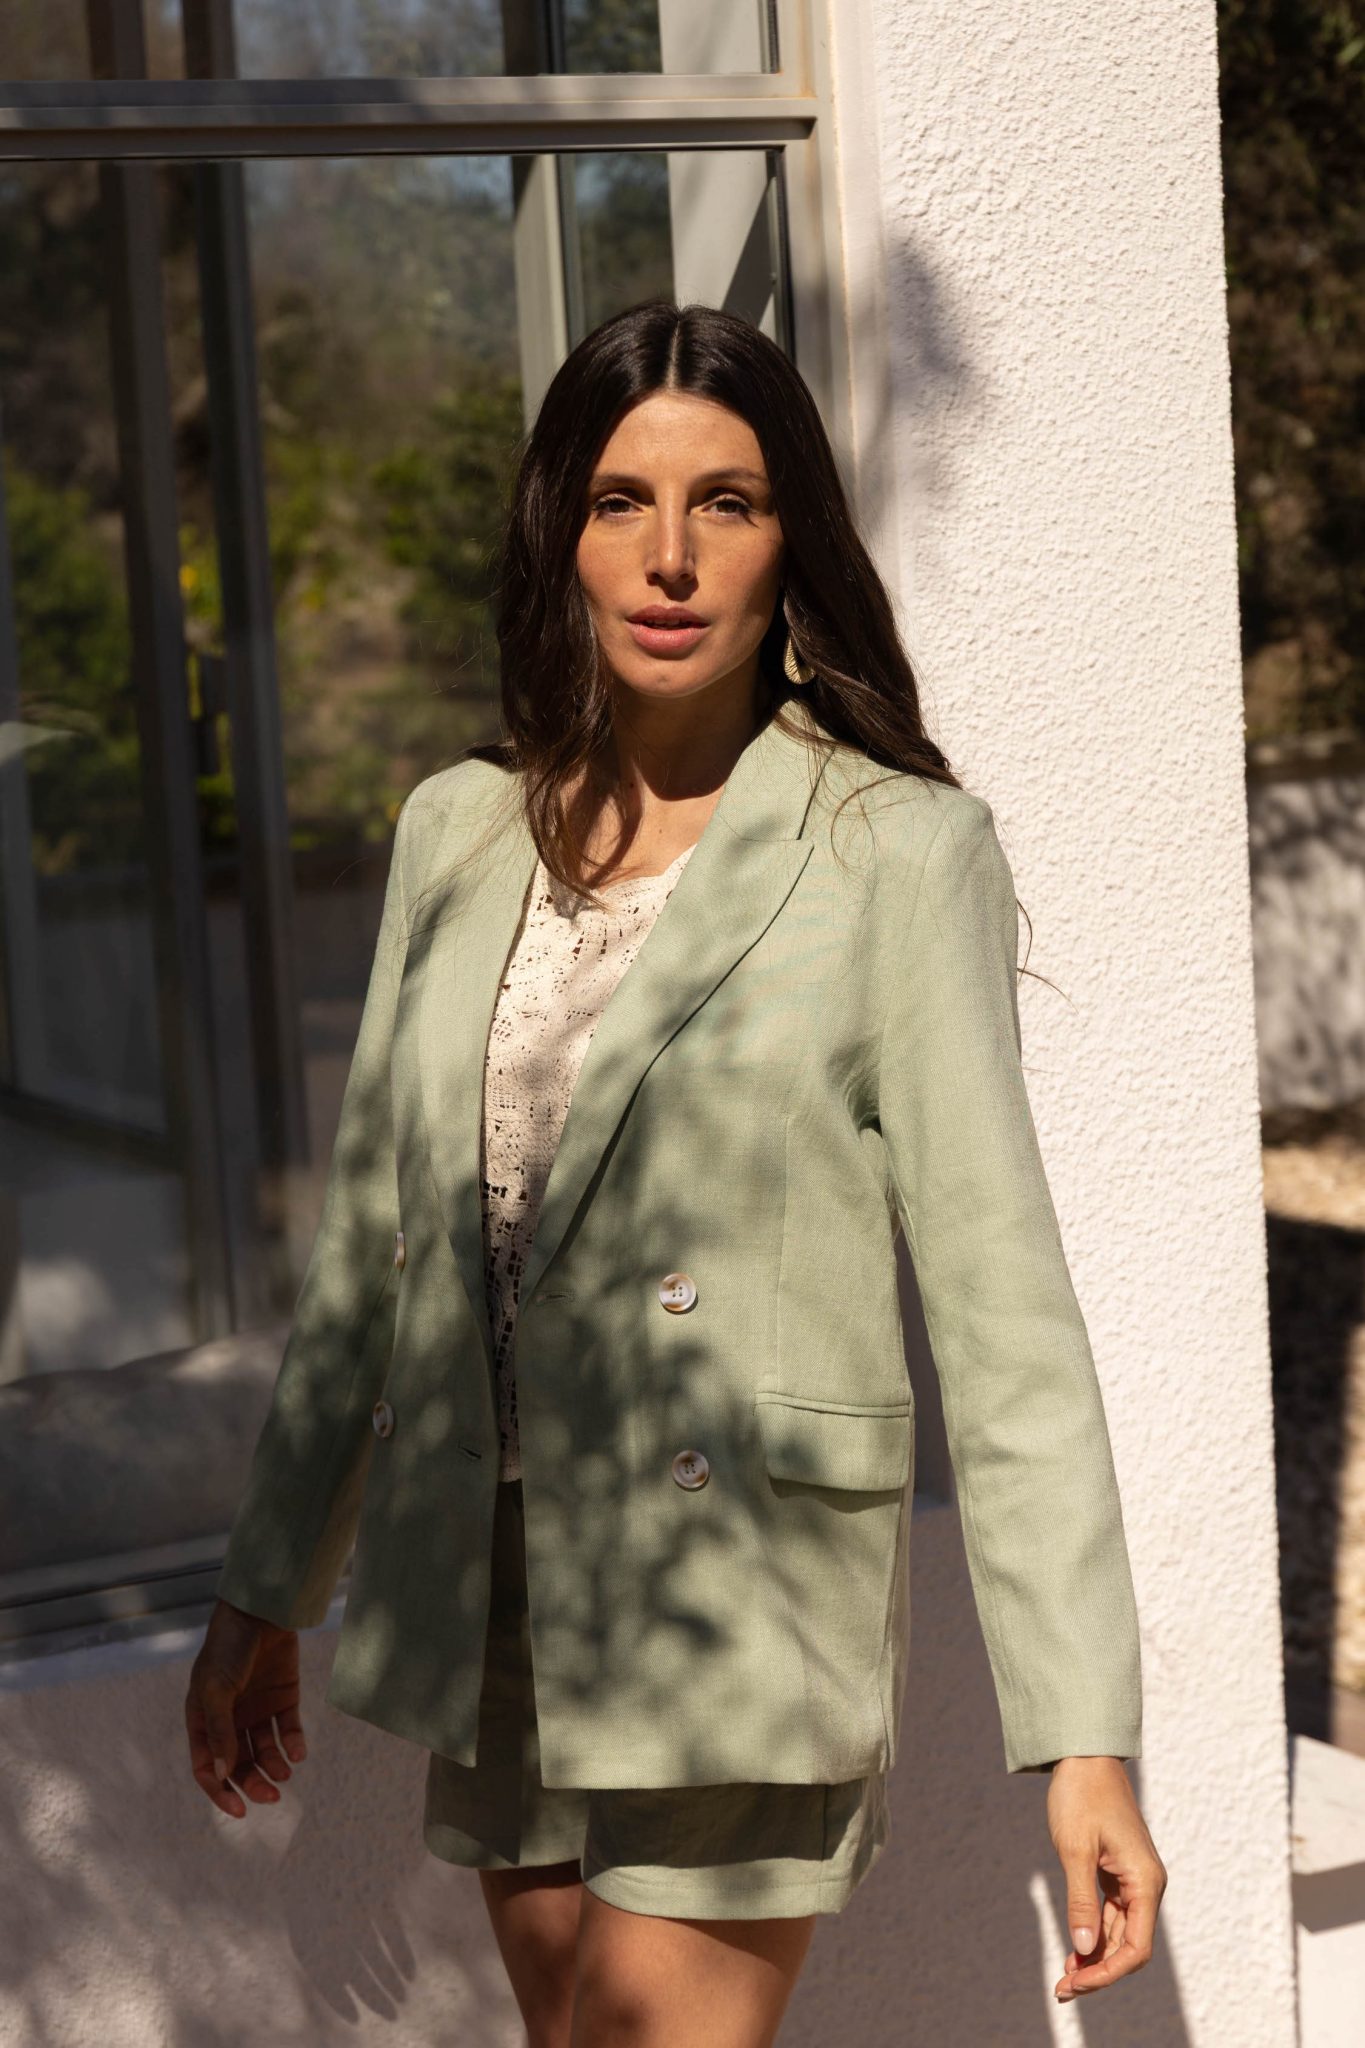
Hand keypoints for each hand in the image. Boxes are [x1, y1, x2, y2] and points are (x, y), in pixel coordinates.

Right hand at [185, 1599, 307, 1819]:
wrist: (261, 1610)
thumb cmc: (228, 1648)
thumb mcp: (216, 1689)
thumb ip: (220, 1731)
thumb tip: (222, 1775)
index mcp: (204, 1720)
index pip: (207, 1767)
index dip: (220, 1791)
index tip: (239, 1811)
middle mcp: (230, 1719)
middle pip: (239, 1765)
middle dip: (252, 1784)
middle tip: (272, 1796)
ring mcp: (257, 1709)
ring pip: (264, 1752)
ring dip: (274, 1766)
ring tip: (285, 1772)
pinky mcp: (283, 1698)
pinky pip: (287, 1730)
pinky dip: (293, 1745)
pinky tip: (298, 1754)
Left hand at [1047, 1755, 1166, 2001]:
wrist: (1085, 1756)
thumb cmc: (1081, 1796)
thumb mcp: (1074, 1849)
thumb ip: (1081, 1900)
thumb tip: (1084, 1949)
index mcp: (1145, 1881)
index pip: (1136, 1947)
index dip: (1108, 1973)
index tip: (1076, 1984)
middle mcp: (1146, 1885)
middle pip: (1129, 1946)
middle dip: (1099, 1971)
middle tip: (1062, 1990)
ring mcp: (1134, 1879)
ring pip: (1120, 1933)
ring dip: (1095, 1957)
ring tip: (1064, 1978)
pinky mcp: (1120, 1873)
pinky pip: (1112, 1915)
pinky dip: (1094, 1934)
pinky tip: (1074, 1951)